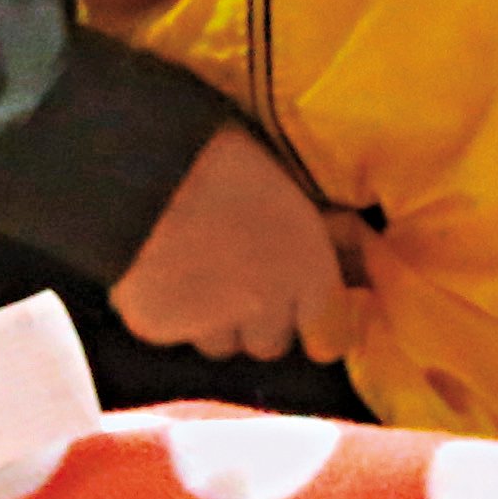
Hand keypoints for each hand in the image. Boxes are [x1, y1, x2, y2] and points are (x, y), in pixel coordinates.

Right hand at [107, 119, 354, 364]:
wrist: (148, 163)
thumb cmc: (226, 154)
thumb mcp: (294, 188)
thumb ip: (321, 234)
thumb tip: (350, 248)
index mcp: (308, 269)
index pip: (331, 337)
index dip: (319, 326)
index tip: (310, 314)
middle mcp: (267, 307)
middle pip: (271, 343)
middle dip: (260, 320)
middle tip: (238, 277)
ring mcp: (211, 324)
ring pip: (219, 344)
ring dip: (213, 322)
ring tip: (194, 271)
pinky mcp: (159, 329)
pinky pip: (170, 332)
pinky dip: (166, 312)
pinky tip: (155, 271)